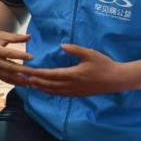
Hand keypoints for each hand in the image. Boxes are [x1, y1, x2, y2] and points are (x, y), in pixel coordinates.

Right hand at [0, 28, 32, 85]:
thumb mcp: (2, 35)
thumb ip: (16, 37)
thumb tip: (30, 37)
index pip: (10, 54)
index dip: (21, 56)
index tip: (32, 57)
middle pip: (9, 67)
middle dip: (22, 71)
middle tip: (34, 72)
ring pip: (6, 76)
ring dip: (18, 80)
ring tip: (29, 82)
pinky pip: (3, 79)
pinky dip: (12, 82)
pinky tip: (22, 84)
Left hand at [18, 44, 132, 96]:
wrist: (116, 80)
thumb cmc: (104, 64)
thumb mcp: (90, 53)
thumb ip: (75, 50)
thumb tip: (62, 45)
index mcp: (73, 74)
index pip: (51, 75)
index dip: (38, 74)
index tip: (28, 71)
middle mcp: (72, 85)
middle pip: (49, 85)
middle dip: (36, 82)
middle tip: (24, 79)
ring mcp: (75, 92)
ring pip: (54, 92)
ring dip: (41, 88)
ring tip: (31, 85)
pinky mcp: (78, 94)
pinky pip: (61, 94)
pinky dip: (51, 92)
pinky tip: (46, 90)